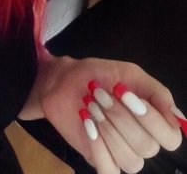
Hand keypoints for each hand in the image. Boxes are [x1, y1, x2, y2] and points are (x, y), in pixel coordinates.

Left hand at [18, 54, 182, 172]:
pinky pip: (109, 170)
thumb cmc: (98, 75)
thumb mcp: (129, 74)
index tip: (125, 93)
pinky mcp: (99, 160)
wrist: (63, 79)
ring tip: (90, 105)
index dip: (151, 119)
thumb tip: (179, 120)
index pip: (171, 138)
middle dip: (120, 117)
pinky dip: (98, 147)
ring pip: (130, 159)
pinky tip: (87, 125)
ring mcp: (121, 154)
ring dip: (107, 128)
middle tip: (100, 94)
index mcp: (155, 122)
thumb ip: (157, 93)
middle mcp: (143, 142)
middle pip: (147, 147)